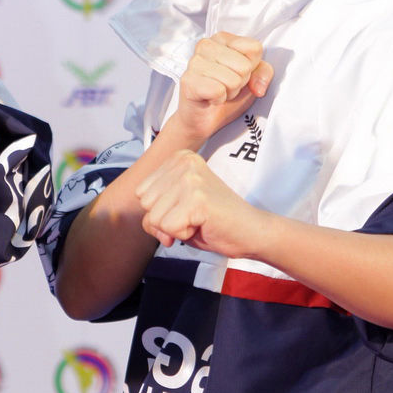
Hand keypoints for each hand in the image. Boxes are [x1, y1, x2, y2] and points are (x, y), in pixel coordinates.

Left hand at [135, 151, 264, 255]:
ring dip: (175, 228)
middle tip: (193, 216)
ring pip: (154, 217)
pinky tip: (203, 225)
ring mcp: (191, 179)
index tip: (187, 208)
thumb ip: (153, 214)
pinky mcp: (197, 199)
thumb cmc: (213, 221)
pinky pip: (168, 228)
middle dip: (165, 219)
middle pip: (145, 204)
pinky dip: (184, 235)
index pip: (141, 192)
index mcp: (179, 158)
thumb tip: (152, 226)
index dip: (160, 210)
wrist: (251, 231)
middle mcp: (184, 162)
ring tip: (198, 219)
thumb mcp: (175, 210)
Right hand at [172, 33, 272, 145]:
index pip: (254, 48)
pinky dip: (218, 100)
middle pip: (245, 66)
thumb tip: (258, 86)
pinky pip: (218, 91)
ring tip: (217, 91)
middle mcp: (206, 45)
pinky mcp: (188, 80)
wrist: (205, 118)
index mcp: (222, 38)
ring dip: (229, 92)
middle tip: (225, 85)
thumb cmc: (227, 92)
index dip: (252, 67)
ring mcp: (195, 61)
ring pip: (233, 80)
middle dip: (239, 82)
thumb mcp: (253, 78)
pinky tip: (209, 98)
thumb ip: (264, 73)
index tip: (237, 73)